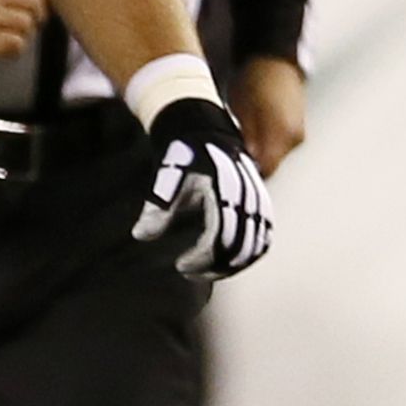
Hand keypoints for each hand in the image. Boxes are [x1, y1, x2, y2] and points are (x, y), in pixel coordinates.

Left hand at [134, 93, 272, 279]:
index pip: (220, 238)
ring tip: (208, 272)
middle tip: (192, 273)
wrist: (205, 133)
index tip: (181, 266)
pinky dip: (249, 254)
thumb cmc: (182, 159)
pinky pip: (264, 236)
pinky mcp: (262, 203)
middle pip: (241, 247)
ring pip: (256, 245)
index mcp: (224, 192)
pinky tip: (227, 262)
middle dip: (217, 267)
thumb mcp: (166, 181)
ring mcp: (259, 200)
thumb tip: (141, 235)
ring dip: (233, 264)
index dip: (202, 259)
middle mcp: (247, 197)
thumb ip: (156, 209)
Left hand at [237, 55, 307, 174]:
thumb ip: (247, 136)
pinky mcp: (296, 133)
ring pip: (275, 159)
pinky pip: (279, 150)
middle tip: (229, 157)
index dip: (247, 172)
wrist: (274, 62)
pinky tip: (250, 139)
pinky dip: (265, 149)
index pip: (267, 169)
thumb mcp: (242, 108)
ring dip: (258, 157)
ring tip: (238, 144)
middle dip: (251, 166)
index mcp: (283, 132)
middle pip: (271, 167)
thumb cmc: (254, 81)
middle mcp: (295, 138)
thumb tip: (248, 161)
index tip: (230, 169)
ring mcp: (298, 136)